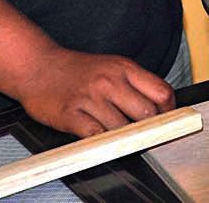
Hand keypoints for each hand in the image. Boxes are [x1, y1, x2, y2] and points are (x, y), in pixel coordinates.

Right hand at [16, 46, 175, 137]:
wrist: (39, 66)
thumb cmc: (78, 70)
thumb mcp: (113, 67)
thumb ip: (135, 84)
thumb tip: (161, 107)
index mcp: (125, 68)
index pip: (162, 93)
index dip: (169, 112)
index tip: (167, 122)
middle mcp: (110, 81)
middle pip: (147, 114)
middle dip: (149, 129)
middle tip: (145, 136)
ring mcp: (90, 98)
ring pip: (123, 128)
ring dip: (124, 138)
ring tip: (120, 138)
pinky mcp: (71, 114)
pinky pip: (96, 136)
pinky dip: (102, 143)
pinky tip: (100, 139)